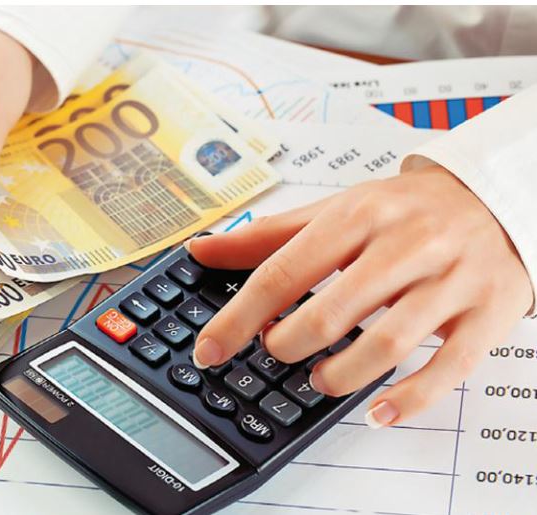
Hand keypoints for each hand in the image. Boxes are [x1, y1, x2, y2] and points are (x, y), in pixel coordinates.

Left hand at [189, 165, 531, 426]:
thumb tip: (202, 249)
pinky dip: (408, 399)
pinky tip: (378, 410)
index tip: (210, 349)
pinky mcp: (486, 314)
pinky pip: (447, 369)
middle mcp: (405, 245)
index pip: (284, 272)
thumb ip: (268, 236)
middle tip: (277, 351)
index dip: (239, 317)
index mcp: (358, 216)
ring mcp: (449, 281)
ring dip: (338, 375)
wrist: (494, 198)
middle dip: (289, 345)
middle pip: (330, 313)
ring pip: (386, 346)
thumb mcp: (335, 209)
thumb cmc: (405, 210)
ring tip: (320, 378)